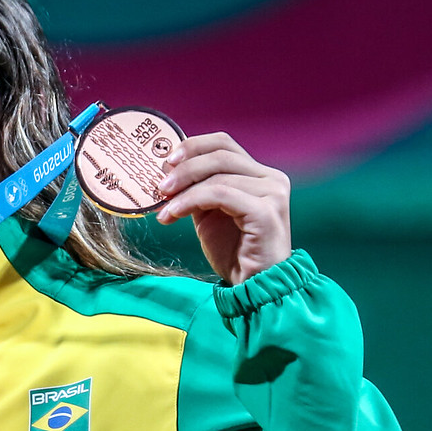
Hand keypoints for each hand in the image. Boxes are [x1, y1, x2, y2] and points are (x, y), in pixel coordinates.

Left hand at [154, 132, 291, 286]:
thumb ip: (196, 190)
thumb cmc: (233, 253)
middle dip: (183, 167)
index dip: (192, 146)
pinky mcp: (266, 211)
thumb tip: (166, 172)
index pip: (223, 143)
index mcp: (259, 174)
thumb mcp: (209, 215)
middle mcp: (271, 178)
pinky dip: (191, 201)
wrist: (254, 287)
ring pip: (218, 175)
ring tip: (164, 210)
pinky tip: (173, 215)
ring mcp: (272, 193)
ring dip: (183, 191)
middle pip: (220, 154)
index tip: (165, 162)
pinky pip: (220, 194)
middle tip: (159, 186)